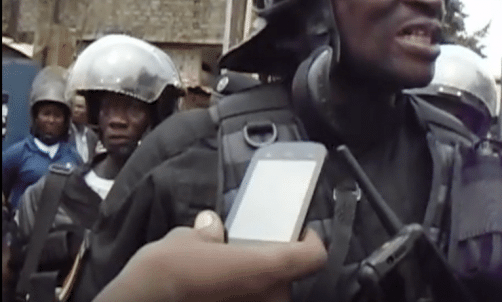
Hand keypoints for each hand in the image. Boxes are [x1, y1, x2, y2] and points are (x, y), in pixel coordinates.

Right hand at [94, 210, 327, 301]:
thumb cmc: (167, 272)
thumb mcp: (186, 239)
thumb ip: (207, 233)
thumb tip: (211, 227)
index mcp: (264, 269)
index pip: (313, 257)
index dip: (311, 242)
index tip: (301, 231)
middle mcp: (266, 297)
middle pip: (285, 277)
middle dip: (268, 264)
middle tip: (247, 251)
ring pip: (264, 295)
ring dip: (251, 285)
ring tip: (225, 274)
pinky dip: (236, 296)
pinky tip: (213, 291)